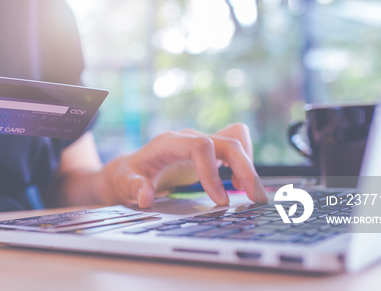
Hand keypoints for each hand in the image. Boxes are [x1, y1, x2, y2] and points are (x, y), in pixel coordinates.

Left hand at [102, 123, 264, 207]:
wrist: (132, 167)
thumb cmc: (128, 175)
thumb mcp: (125, 183)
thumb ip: (135, 187)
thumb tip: (146, 198)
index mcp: (169, 143)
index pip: (200, 146)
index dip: (212, 171)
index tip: (220, 200)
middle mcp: (189, 138)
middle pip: (227, 142)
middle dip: (245, 169)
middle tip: (255, 198)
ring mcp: (201, 141)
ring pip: (236, 140)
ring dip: (249, 164)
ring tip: (249, 193)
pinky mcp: (209, 150)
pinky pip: (236, 145)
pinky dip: (244, 162)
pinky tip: (238, 185)